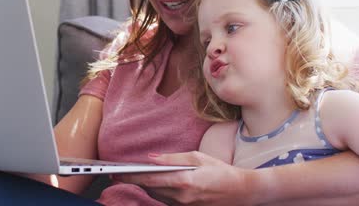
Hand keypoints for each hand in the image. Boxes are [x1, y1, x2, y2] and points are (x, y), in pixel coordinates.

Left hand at [116, 151, 256, 205]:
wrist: (241, 192)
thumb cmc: (220, 171)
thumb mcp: (198, 158)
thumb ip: (173, 158)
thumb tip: (152, 158)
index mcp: (184, 182)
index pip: (150, 179)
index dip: (131, 175)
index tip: (117, 171)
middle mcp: (181, 197)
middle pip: (150, 188)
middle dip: (133, 180)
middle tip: (117, 173)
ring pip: (156, 195)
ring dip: (144, 185)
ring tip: (130, 176)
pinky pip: (165, 200)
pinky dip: (156, 191)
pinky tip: (150, 183)